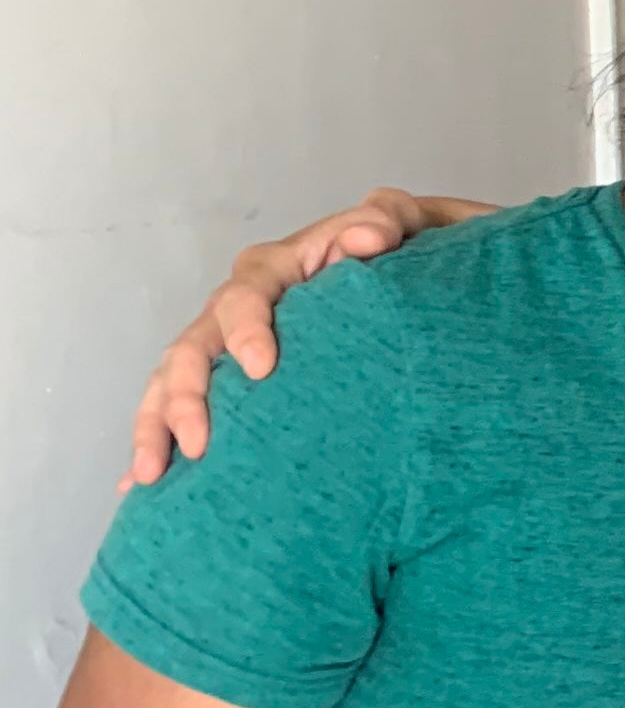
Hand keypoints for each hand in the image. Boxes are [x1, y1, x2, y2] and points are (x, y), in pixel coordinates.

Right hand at [126, 189, 482, 486]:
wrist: (396, 269)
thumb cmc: (394, 251)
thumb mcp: (400, 228)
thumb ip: (387, 222)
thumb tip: (372, 235)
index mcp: (272, 271)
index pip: (245, 298)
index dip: (247, 330)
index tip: (262, 368)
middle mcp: (235, 308)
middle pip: (192, 348)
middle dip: (187, 396)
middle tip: (201, 443)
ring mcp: (222, 345)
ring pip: (170, 382)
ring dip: (156, 427)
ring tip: (155, 475)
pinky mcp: (223, 379)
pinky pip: (176, 409)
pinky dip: (156, 443)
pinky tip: (143, 485)